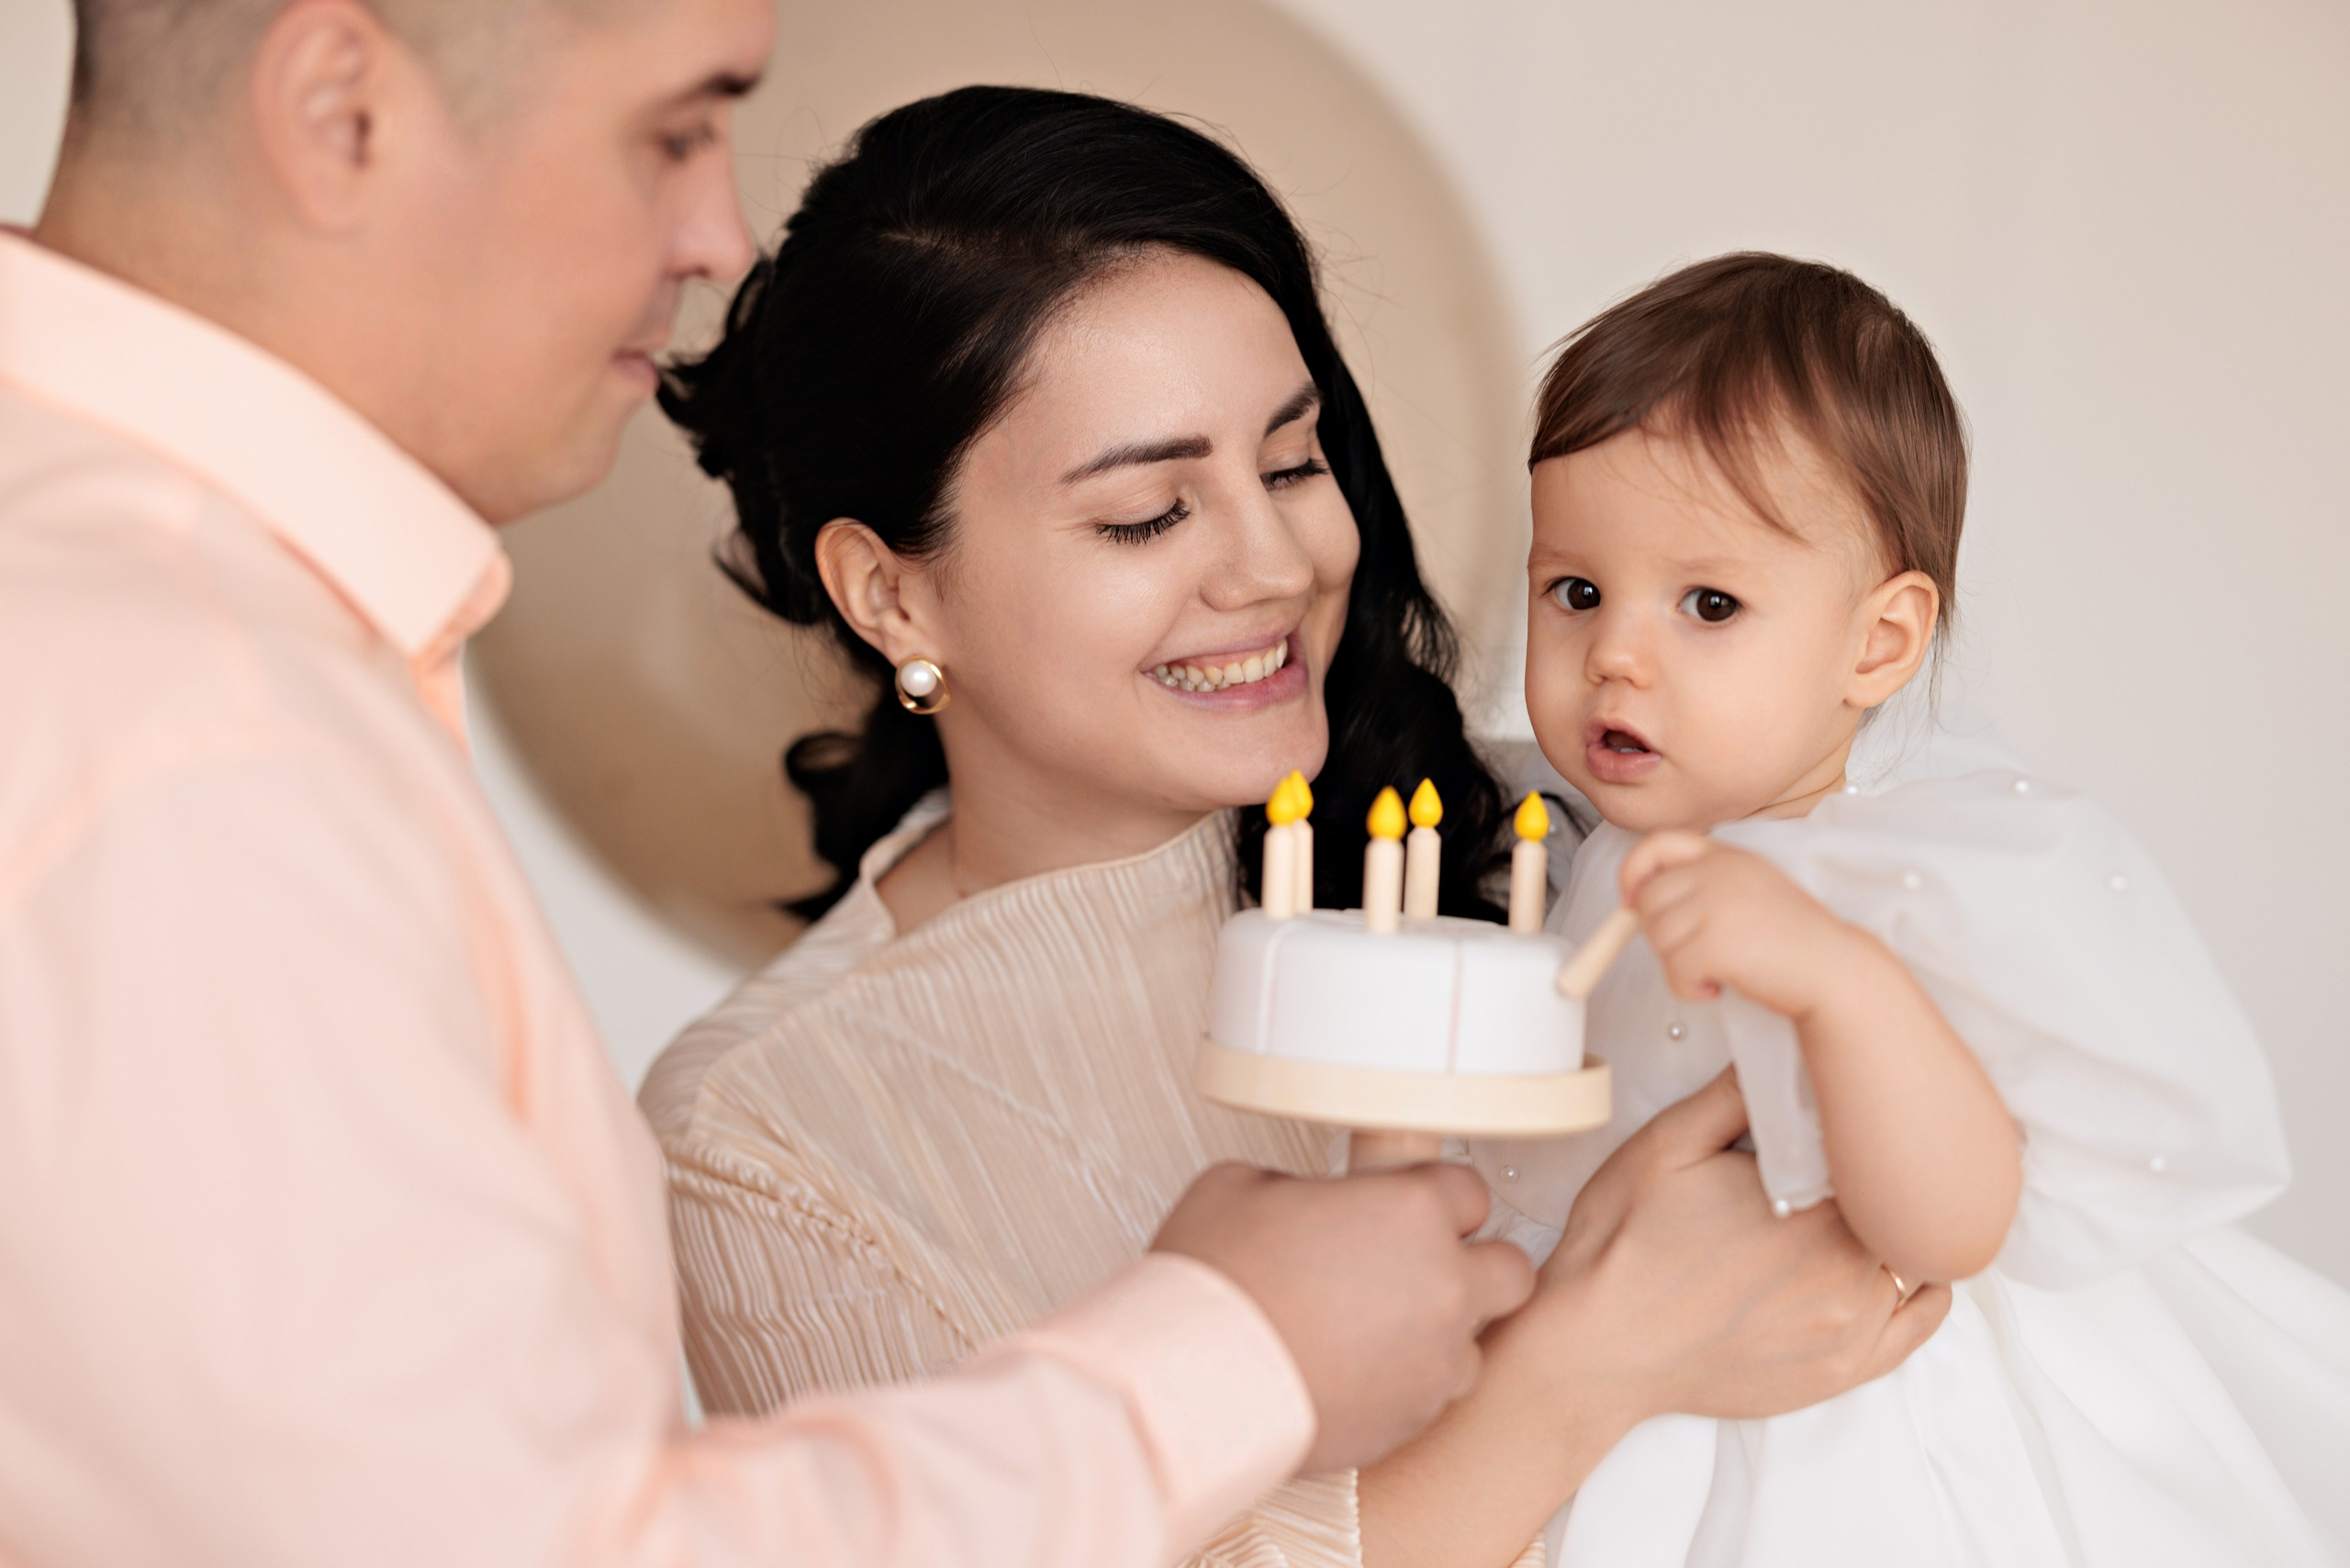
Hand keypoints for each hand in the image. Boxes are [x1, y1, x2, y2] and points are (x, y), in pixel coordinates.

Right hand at [1152, 1162, 1535, 1472]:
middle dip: (1476, 1265)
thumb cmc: (1215, 1286)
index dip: (1434, 1197)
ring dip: (1445, 1332)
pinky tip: (1361, 1373)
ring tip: (1383, 1330)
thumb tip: (1302, 1200)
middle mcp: (1444, 1284)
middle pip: (1510, 1269)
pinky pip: (1438, 1394)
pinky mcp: (1415, 1418)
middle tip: (1422, 1266)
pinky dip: (1411, 1383)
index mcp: (1412, 1210)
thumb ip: (1300, 1184)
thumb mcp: (1242, 1186)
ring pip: (1480, 1341)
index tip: (1407, 1207)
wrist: (1194, 1383)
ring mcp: (1436, 1358)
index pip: (1469, 1188)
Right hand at [1505, 1069, 1948, 1433]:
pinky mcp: (1845, 1369)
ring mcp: (1852, 1325)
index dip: (1862, 1130)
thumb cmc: (1624, 1243)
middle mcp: (1846, 1266)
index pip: (1875, 1148)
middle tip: (1840, 1164)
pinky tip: (1888, 1263)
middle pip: (1901, 1201)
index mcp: (1812, 1202)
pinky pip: (1921, 1321)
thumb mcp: (1667, 1143)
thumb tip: (1788, 1047)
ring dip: (1899, 1227)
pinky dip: (1920, 1285)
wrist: (1597, 1347)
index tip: (1840, 1123)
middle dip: (1877, 1177)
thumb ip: (1736, 1094)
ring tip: (1859, 1209)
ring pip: (1919, 1254)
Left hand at [1620, 831, 1870, 1019]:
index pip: (1658, 843)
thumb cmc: (1791, 940)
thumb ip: (1701, 885)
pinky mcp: (1714, 943)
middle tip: (1697, 952)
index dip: (1633, 870)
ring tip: (1718, 970)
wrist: (1835, 970)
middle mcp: (1718, 872)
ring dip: (1679, 964)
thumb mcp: (1748, 891)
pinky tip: (1719, 987)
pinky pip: (1673, 971)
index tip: (1630, 899)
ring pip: (1656, 937)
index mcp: (1727, 855)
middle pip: (1647, 900)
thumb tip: (1634, 901)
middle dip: (1661, 934)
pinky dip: (1689, 988)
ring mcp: (1715, 905)